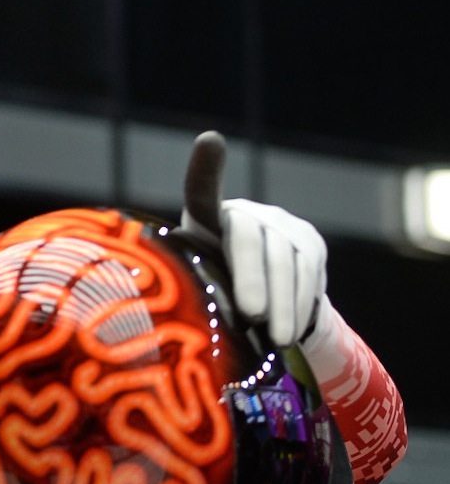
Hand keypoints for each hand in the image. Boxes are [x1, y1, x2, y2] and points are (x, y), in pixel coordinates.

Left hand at [180, 130, 326, 346]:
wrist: (259, 303)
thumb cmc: (210, 294)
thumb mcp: (189, 291)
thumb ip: (184, 288)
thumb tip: (171, 315)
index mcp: (207, 218)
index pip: (203, 192)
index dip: (206, 169)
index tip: (210, 142)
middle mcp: (248, 213)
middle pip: (251, 240)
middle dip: (253, 280)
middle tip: (252, 316)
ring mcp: (283, 226)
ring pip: (286, 262)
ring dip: (283, 305)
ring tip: (277, 341)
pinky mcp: (312, 244)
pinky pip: (310, 274)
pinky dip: (300, 307)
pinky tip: (292, 334)